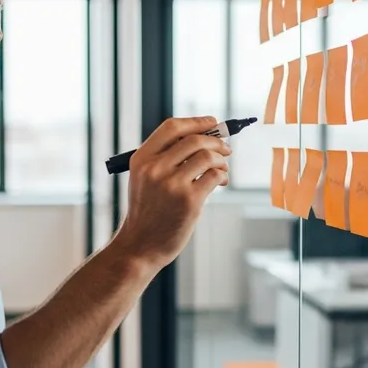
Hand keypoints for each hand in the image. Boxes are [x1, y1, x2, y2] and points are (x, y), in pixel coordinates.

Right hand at [111, 116, 230, 272]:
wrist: (141, 245)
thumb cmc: (148, 210)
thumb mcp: (144, 178)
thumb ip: (165, 158)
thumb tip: (203, 137)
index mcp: (141, 159)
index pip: (172, 128)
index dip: (196, 122)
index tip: (212, 123)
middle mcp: (155, 169)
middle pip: (194, 140)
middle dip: (216, 142)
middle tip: (226, 149)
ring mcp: (172, 184)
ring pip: (208, 157)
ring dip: (221, 160)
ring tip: (222, 168)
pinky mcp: (189, 200)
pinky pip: (214, 176)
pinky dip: (222, 175)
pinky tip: (221, 181)